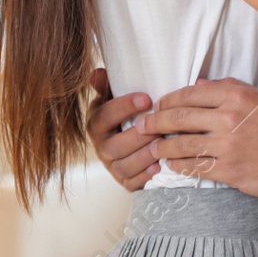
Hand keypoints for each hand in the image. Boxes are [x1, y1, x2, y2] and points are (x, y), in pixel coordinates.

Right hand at [85, 68, 159, 191]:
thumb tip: (98, 73)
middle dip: (138, 136)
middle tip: (160, 126)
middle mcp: (101, 147)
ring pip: (123, 166)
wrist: (130, 139)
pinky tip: (159, 166)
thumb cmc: (126, 114)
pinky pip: (131, 184)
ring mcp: (112, 166)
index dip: (123, 107)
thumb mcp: (114, 97)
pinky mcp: (124, 182)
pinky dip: (145, 176)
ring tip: (161, 144)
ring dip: (143, 156)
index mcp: (96, 124)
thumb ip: (107, 85)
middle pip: (115, 145)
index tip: (146, 98)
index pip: (104, 116)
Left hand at [138, 78, 257, 199]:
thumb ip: (230, 88)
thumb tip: (200, 85)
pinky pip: (195, 167)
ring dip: (162, 147)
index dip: (167, 100)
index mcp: (236, 95)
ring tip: (153, 148)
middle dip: (154, 122)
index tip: (157, 106)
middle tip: (141, 127)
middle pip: (178, 117)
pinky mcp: (230, 171)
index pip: (189, 94)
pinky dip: (178, 166)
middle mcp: (229, 118)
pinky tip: (172, 165)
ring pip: (181, 144)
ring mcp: (228, 146)